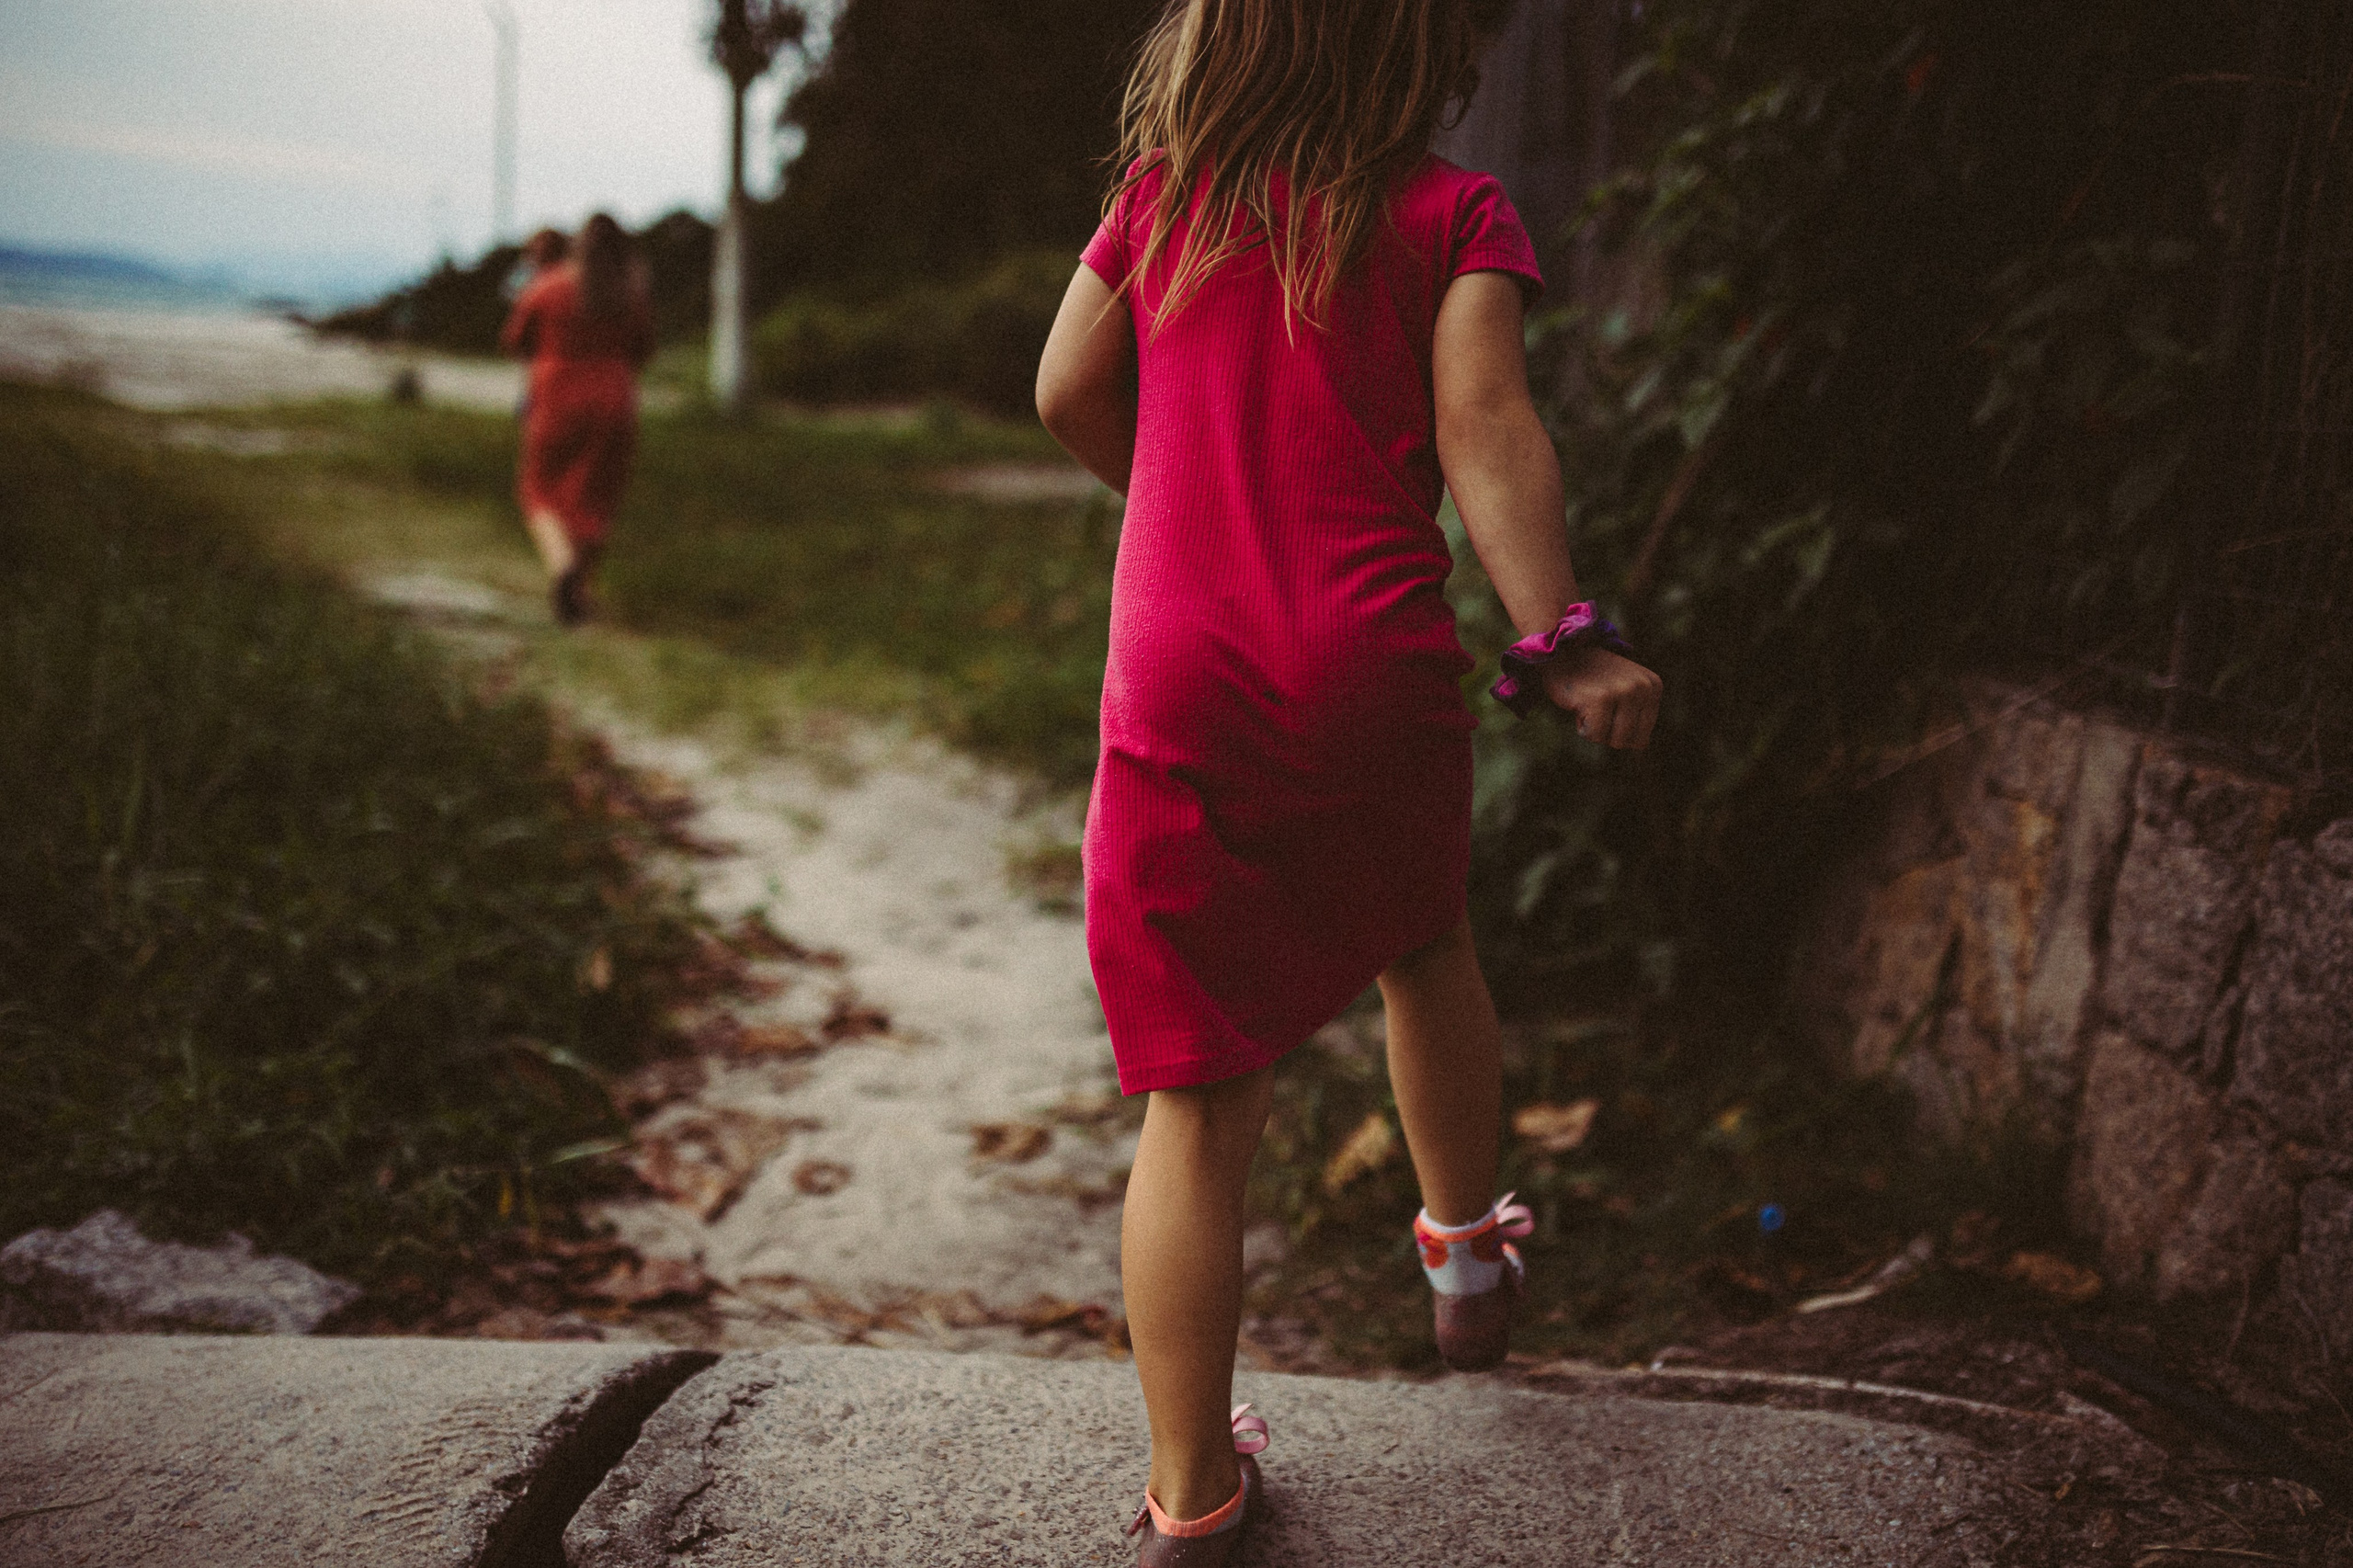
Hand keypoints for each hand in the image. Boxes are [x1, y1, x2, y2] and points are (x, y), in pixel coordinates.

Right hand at [1541, 647, 1662, 748]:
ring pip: (1615, 740)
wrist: (1563, 653)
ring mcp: (1623, 691)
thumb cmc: (1592, 678)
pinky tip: (1579, 704)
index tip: (1609, 704)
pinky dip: (1582, 727)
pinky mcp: (1602, 698)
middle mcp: (1643, 687)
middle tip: (1597, 705)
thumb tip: (1642, 747)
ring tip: (1589, 704)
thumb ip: (1638, 714)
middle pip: (1630, 741)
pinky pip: (1595, 735)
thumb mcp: (1626, 690)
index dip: (1618, 729)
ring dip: (1596, 730)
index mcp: (1653, 686)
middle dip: (1608, 732)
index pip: (1642, 736)